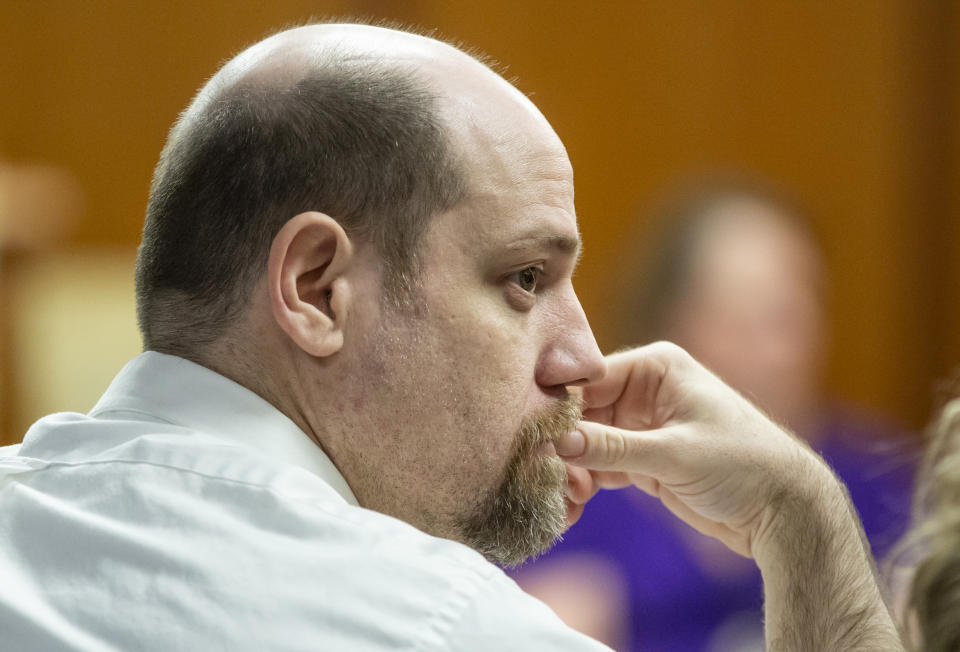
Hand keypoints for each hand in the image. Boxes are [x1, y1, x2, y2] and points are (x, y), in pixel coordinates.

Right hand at [556, 341, 828, 557]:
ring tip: (564, 499)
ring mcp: (641, 426)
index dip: (559, 407)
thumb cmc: (744, 464)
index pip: (589, 379)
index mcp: (656, 367)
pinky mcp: (642, 460)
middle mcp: (644, 391)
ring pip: (585, 443)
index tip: (533, 436)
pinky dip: (585, 485)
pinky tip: (572, 508)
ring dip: (571, 470)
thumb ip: (614, 448)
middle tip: (546, 478)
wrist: (784, 511)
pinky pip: (599, 467)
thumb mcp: (675, 454)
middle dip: (562, 446)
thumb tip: (558, 442)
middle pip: (582, 413)